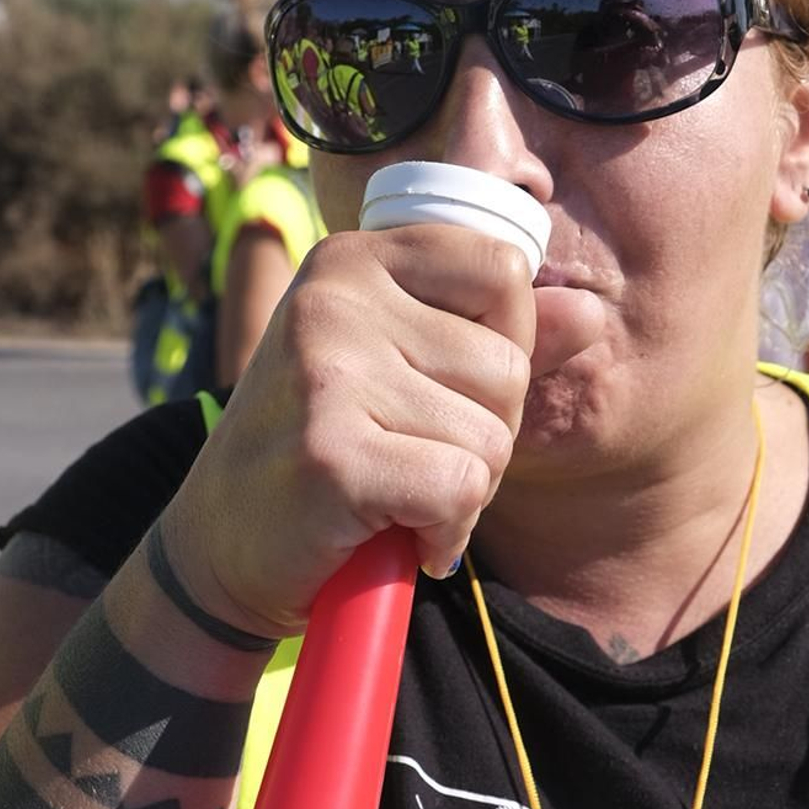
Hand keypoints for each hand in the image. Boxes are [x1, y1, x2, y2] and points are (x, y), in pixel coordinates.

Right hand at [164, 221, 600, 637]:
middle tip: (408, 457)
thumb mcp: (400, 370)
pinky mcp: (332, 454)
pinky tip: (396, 533)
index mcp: (351, 259)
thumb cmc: (324, 449)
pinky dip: (444, 533)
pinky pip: (461, 490)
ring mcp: (327, 373)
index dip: (502, 345)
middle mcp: (332, 299)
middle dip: (483, 433)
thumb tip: (591, 313)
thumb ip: (494, 335)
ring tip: (393, 495)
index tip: (442, 390)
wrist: (217, 549)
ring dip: (462, 490)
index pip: (500, 269)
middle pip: (507, 366)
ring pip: (491, 437)